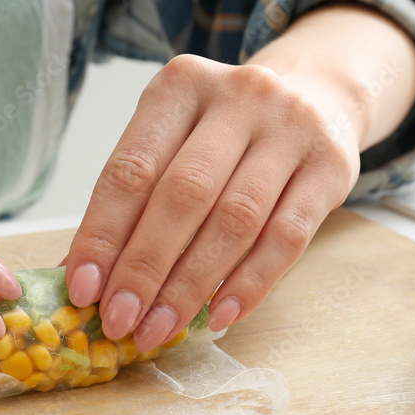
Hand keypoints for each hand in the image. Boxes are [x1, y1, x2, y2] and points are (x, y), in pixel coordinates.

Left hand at [64, 4, 414, 352]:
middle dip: (144, 267)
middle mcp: (238, 97)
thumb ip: (133, 200)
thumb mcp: (174, 141)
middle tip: (120, 319)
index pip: (132, 169)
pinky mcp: (332, 167)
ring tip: (160, 328)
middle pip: (183, 195)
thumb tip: (82, 276)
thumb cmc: (225, 132)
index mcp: (180, 86)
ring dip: (191, 285)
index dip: (102, 234)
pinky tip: (221, 317)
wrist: (317, 94)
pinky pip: (287, 237)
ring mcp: (291, 128)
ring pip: (235, 220)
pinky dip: (250, 283)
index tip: (83, 289)